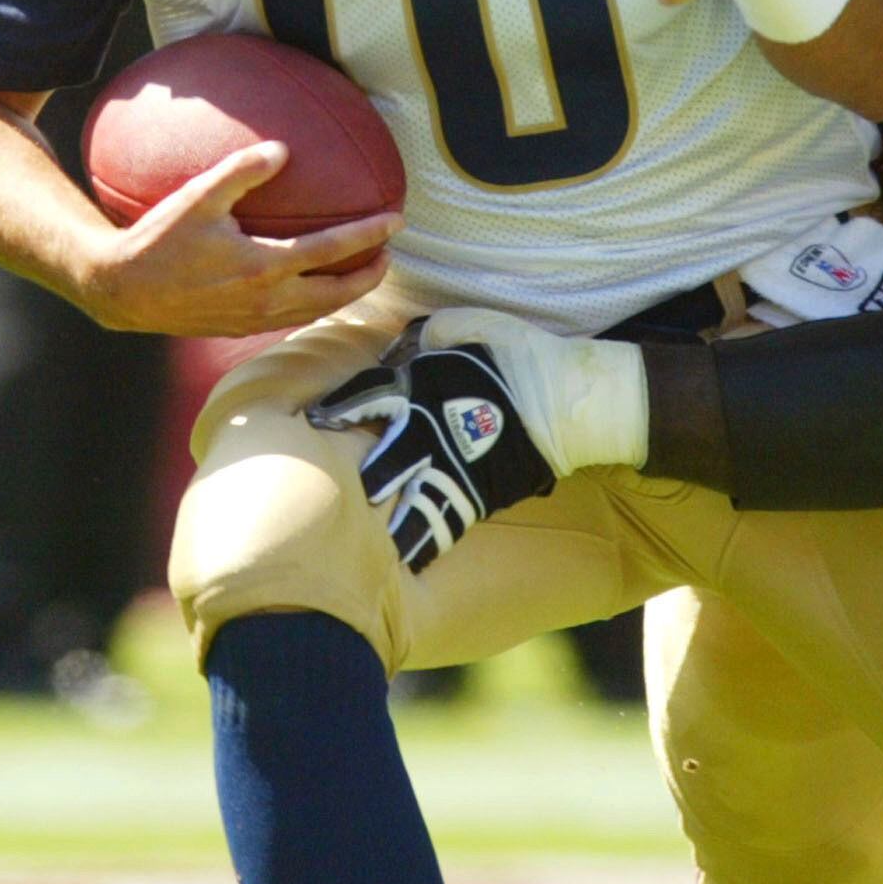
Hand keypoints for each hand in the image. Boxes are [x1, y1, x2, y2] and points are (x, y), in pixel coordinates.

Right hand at [79, 141, 397, 336]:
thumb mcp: (199, 196)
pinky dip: (318, 302)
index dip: (369, 235)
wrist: (123, 292)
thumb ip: (243, 171)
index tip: (396, 220)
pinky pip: (294, 316)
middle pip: (338, 293)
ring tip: (363, 270)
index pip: (333, 251)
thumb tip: (283, 150)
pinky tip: (316, 285)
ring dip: (347, 292)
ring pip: (318, 310)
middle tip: (389, 252)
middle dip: (371, 274)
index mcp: (263, 267)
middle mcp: (267, 300)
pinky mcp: (242, 328)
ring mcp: (255, 318)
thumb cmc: (159, 240)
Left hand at [307, 320, 558, 572]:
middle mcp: (430, 430)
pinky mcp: (476, 493)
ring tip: (366, 545)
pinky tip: (410, 558)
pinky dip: (425, 540)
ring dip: (388, 523)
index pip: (370, 397)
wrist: (566, 398)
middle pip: (384, 459)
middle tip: (334, 492)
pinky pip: (444, 521)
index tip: (316, 421)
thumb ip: (430, 335)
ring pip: (410, 500)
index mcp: (423, 386)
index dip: (341, 408)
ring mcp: (454, 466)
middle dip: (361, 476)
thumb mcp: (469, 325)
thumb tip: (406, 346)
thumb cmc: (518, 354)